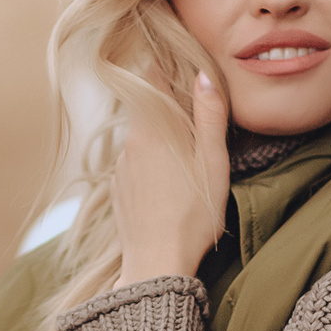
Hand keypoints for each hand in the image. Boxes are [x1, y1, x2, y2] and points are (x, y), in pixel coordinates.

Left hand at [114, 72, 230, 284]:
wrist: (157, 264)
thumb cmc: (193, 215)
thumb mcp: (212, 162)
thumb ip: (209, 116)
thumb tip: (204, 76)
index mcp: (153, 128)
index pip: (151, 77)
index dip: (167, 67)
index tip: (183, 68)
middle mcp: (129, 143)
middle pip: (148, 109)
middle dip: (171, 108)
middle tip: (198, 121)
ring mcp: (121, 167)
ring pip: (143, 139)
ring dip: (162, 140)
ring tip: (188, 163)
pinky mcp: (118, 190)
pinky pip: (136, 164)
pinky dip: (152, 166)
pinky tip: (170, 188)